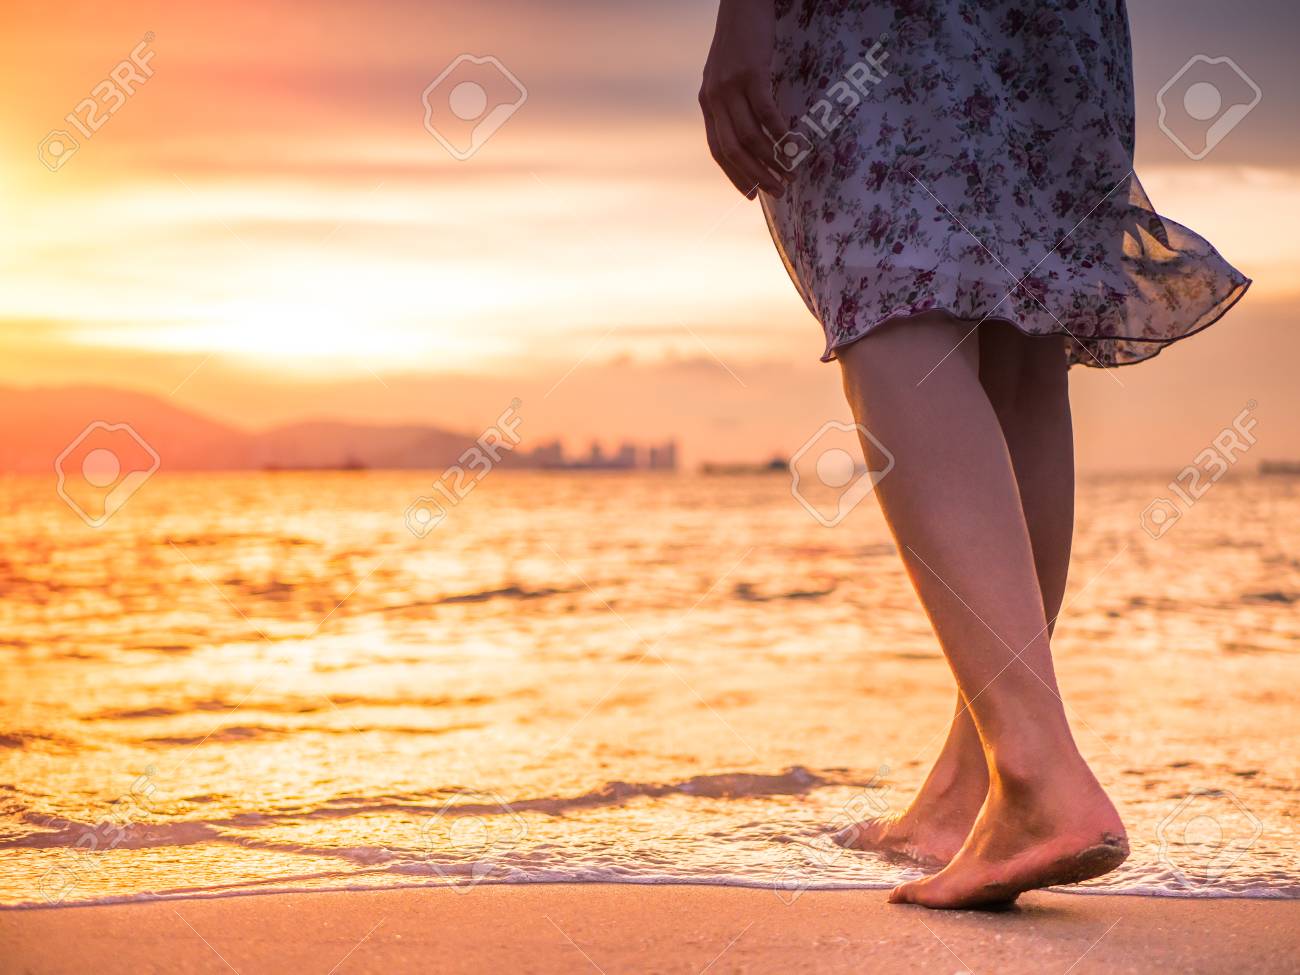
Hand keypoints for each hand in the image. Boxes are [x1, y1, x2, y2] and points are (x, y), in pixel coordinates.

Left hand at [699, 0, 787, 199]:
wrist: (742, 3)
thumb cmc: (741, 41)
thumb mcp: (726, 75)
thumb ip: (732, 104)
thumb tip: (750, 138)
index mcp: (707, 103)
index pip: (718, 150)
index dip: (735, 176)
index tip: (752, 196)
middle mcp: (714, 98)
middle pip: (733, 149)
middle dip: (757, 175)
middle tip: (779, 190)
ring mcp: (731, 85)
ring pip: (750, 135)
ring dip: (773, 159)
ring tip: (792, 171)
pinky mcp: (751, 73)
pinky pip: (766, 112)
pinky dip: (780, 132)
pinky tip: (794, 144)